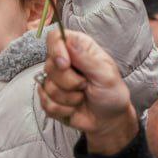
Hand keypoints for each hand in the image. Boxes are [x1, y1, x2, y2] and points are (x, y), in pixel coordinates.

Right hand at [38, 29, 136, 154]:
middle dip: (68, 82)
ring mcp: (54, 80)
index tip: (65, 64)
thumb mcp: (106, 75)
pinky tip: (74, 108)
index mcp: (79, 48)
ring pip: (47, 87)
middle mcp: (64, 61)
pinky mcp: (49, 98)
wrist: (108, 119)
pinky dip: (63, 110)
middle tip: (85, 86)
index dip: (56, 50)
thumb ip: (86, 59)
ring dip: (69, 98)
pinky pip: (46, 103)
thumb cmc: (111, 94)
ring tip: (82, 97)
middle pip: (50, 65)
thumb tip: (69, 42)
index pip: (55, 38)